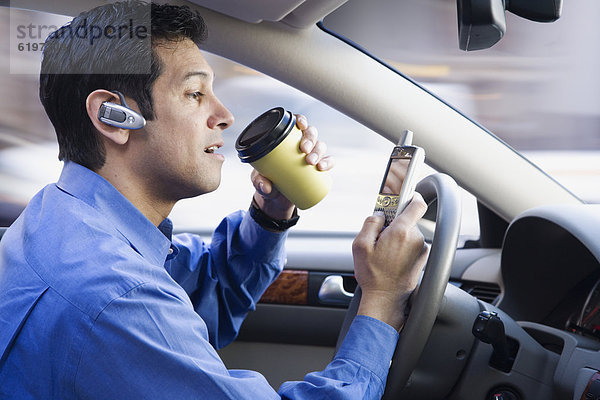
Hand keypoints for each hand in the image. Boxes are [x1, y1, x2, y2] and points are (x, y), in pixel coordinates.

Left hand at [251, 114, 334, 218]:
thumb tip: (266, 187)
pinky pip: (328, 161)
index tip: (301, 125)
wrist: (275, 198)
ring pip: (320, 146)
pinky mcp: (317, 168)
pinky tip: (323, 167)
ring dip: (318, 151)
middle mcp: (300, 144)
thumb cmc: (266, 181)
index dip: (301, 120)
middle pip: (310, 133)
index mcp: (286, 139)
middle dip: (310, 139)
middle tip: (304, 150)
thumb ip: (259, 181)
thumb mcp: (258, 179)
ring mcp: (310, 155)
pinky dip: (328, 162)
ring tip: (311, 162)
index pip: (295, 123)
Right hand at [352, 193, 428, 330]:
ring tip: (384, 252)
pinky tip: (391, 259)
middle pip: (408, 219)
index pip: (416, 204)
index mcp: (401, 232)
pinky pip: (412, 244)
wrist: (387, 299)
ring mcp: (421, 249)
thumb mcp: (360, 246)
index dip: (411, 196)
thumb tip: (378, 214)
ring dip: (397, 237)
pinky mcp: (422, 258)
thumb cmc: (373, 275)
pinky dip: (402, 247)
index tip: (404, 194)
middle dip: (394, 223)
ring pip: (409, 232)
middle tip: (380, 236)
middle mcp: (416, 239)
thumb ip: (370, 223)